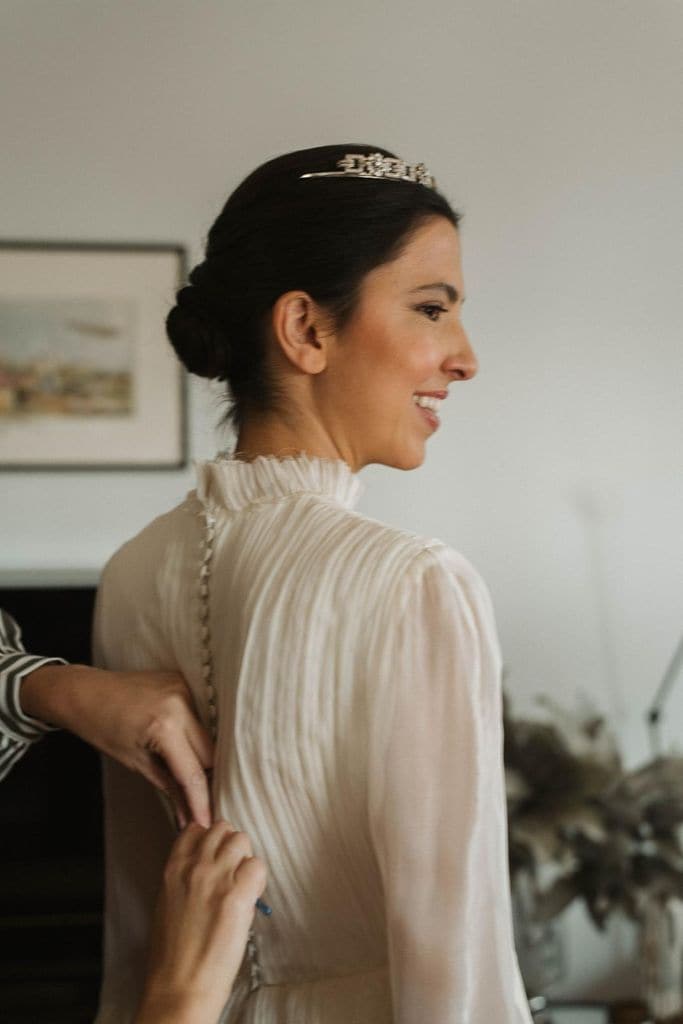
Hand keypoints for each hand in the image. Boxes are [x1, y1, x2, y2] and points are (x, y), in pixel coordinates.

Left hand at [20, 664, 213, 826]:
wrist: (84, 692)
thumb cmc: (101, 728)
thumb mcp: (134, 762)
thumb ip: (168, 787)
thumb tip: (187, 816)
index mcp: (165, 726)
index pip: (193, 772)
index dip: (201, 801)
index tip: (205, 821)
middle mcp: (181, 703)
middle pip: (210, 753)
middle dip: (205, 778)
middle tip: (197, 799)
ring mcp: (185, 688)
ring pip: (208, 734)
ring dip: (202, 755)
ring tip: (187, 770)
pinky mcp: (184, 681)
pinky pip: (199, 715)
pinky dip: (194, 733)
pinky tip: (183, 743)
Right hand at [135, 822, 266, 1023]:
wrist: (179, 987)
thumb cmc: (173, 954)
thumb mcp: (169, 903)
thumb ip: (187, 878)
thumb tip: (212, 867)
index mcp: (173, 869)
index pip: (196, 829)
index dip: (210, 841)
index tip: (216, 856)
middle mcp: (194, 867)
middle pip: (223, 829)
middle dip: (231, 847)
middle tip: (233, 871)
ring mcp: (216, 879)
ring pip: (242, 840)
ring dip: (245, 859)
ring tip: (242, 884)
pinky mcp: (237, 897)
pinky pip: (258, 866)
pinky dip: (258, 879)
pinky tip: (250, 897)